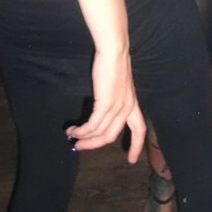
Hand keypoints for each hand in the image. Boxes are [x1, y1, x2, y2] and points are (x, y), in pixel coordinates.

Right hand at [65, 48, 145, 162]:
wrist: (114, 51)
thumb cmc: (114, 64)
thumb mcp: (119, 85)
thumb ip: (115, 98)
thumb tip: (103, 110)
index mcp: (133, 104)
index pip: (140, 130)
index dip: (136, 146)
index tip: (131, 160)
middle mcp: (127, 108)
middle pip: (112, 136)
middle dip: (95, 145)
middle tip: (80, 147)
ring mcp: (117, 107)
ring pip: (100, 133)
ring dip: (83, 137)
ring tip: (72, 137)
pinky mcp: (106, 104)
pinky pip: (92, 125)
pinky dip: (81, 130)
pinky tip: (72, 129)